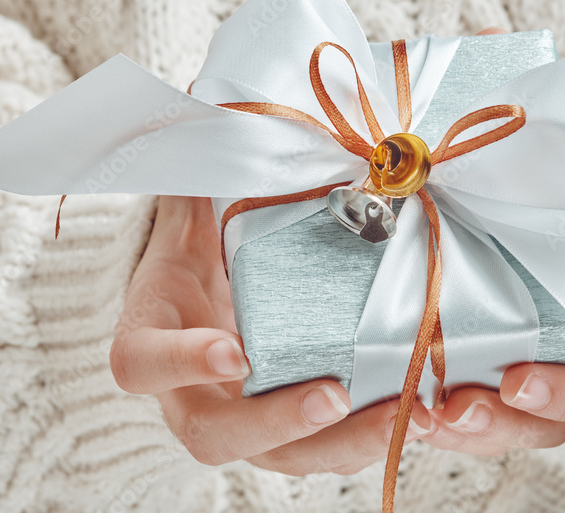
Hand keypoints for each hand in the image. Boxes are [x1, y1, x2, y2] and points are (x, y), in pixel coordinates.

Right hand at [109, 195, 432, 475]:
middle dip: (277, 421)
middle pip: (215, 434)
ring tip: (405, 415)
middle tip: (336, 394)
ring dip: (344, 443)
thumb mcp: (191, 210)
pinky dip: (370, 435)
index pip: (144, 362)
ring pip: (281, 457)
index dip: (183, 362)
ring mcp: (241, 417)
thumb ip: (200, 174)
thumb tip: (219, 107)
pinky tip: (420, 413)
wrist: (212, 290)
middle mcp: (190, 393)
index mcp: (151, 337)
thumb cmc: (199, 250)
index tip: (236, 350)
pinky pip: (325, 446)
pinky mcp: (290, 427)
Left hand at [420, 25, 564, 455]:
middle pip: (564, 414)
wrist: (479, 174)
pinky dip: (439, 413)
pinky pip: (471, 409)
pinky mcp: (484, 363)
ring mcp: (535, 354)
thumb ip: (511, 93)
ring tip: (410, 415)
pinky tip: (392, 403)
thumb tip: (481, 35)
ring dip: (466, 429)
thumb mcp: (521, 123)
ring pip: (515, 424)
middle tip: (445, 409)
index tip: (517, 378)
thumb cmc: (518, 154)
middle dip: (506, 423)